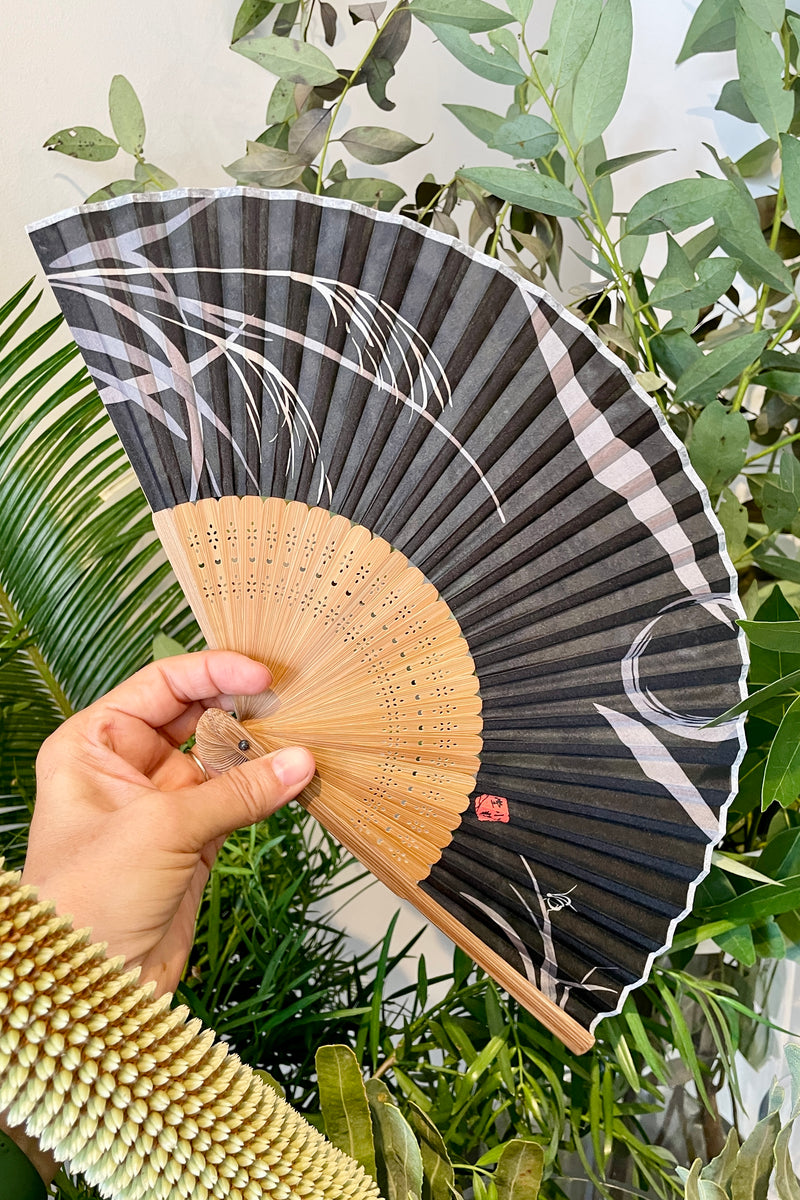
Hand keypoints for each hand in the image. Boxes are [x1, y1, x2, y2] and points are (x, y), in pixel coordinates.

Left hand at [22, 650, 314, 997]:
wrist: (92, 984)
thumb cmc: (89, 898)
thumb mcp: (162, 829)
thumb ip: (237, 791)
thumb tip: (299, 761)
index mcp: (94, 743)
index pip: (161, 685)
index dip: (212, 672)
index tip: (260, 676)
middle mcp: (126, 765)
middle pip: (194, 714)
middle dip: (240, 706)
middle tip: (288, 701)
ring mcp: (162, 802)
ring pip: (221, 757)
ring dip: (259, 750)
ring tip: (301, 738)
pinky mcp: (193, 837)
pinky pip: (237, 798)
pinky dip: (266, 789)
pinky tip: (295, 778)